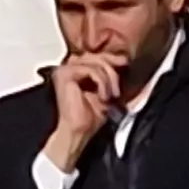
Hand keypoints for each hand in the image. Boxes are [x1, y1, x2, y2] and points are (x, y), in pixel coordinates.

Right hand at [41, 51, 125, 170]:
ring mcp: (64, 70)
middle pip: (95, 55)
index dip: (111, 57)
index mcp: (73, 70)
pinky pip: (91, 70)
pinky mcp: (65, 75)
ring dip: (108, 78)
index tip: (124, 63)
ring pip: (94, 61)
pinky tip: (103, 97)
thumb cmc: (88, 118)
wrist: (77, 133)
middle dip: (111, 67)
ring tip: (111, 95)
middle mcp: (66, 68)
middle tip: (117, 87)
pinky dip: (101, 83)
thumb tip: (123, 61)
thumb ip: (109, 76)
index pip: (94, 56)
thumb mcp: (105, 91)